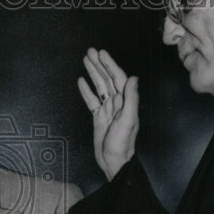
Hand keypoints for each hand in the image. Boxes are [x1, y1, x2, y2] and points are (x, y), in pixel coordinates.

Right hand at [77, 48, 138, 180]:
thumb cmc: (122, 144)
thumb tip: (133, 78)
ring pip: (99, 86)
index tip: (101, 53)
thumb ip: (131, 99)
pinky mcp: (98, 117)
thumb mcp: (128, 121)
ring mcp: (107, 109)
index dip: (109, 65)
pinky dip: (86, 90)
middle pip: (107, 79)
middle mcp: (117, 103)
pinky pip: (92, 100)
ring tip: (85, 60)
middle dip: (99, 64)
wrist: (113, 162)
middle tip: (90, 51)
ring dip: (93, 73)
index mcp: (125, 102)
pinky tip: (81, 81)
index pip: (117, 78)